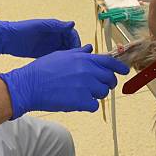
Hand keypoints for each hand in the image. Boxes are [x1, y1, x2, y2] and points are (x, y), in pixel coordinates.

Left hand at [0, 18, 80, 57]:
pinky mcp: (45, 53)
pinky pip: (57, 57)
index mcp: (55, 27)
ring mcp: (50, 45)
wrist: (7, 40)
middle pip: (71, 43)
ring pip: (65, 51)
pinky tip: (61, 67)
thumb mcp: (39, 26)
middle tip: (76, 60)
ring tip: (70, 65)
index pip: (72, 33)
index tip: (77, 49)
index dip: (76, 41)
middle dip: (75, 50)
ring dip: (69, 56)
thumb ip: (56, 25)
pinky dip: (61, 61)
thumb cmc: (22, 29)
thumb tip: (72, 24)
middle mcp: (54, 36)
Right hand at [0, 45, 129, 117]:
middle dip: (107, 83)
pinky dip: (88, 105)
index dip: (119, 67)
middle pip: (109, 78)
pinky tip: (78, 102)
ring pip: (103, 93)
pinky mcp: (81, 101)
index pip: (109, 62)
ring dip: (96, 94)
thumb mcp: (62, 55)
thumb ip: (79, 53)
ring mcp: (85, 86)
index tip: (125, 71)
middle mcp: (87, 71)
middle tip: (99, 86)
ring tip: (83, 93)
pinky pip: (94, 105)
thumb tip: (90, 49)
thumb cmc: (43, 69)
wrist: (29, 85)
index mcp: (84, 58)